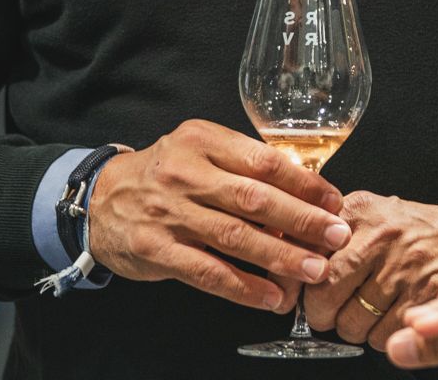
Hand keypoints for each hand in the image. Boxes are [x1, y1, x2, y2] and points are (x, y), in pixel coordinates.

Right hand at [85, 119, 351, 311]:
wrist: (101, 200)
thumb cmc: (165, 174)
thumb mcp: (199, 151)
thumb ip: (243, 166)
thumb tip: (303, 192)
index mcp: (203, 140)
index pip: (264, 160)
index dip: (304, 183)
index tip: (334, 202)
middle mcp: (185, 173)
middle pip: (254, 198)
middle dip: (302, 220)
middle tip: (336, 236)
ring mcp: (169, 213)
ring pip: (234, 237)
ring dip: (280, 257)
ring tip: (314, 270)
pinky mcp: (157, 249)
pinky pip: (207, 272)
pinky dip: (243, 287)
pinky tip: (270, 296)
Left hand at [298, 192, 437, 350]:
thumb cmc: (411, 228)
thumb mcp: (368, 213)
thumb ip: (327, 232)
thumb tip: (286, 261)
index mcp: (359, 212)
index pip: (309, 260)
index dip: (301, 287)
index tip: (300, 296)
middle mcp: (381, 236)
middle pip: (327, 298)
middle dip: (325, 315)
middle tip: (333, 313)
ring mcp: (406, 266)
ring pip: (354, 324)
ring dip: (356, 329)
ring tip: (369, 311)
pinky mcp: (428, 293)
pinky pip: (386, 336)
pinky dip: (383, 336)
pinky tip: (391, 316)